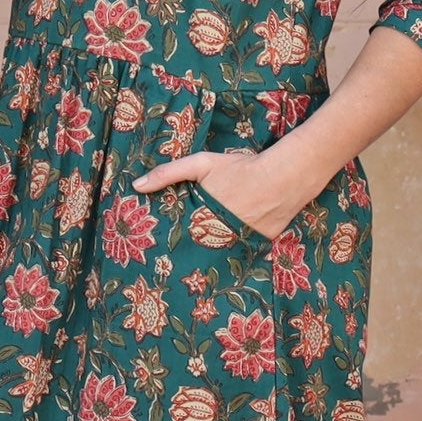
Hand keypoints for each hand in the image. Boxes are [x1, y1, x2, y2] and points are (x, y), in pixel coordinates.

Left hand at [131, 147, 304, 241]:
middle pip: (201, 247)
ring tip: (206, 254)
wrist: (285, 176)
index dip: (173, 242)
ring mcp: (241, 242)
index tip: (161, 248)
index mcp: (203, 219)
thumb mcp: (201, 164)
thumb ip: (168, 173)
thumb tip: (136, 186)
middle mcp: (220, 235)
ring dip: (215, 251)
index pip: (181, 238)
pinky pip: (244, 249)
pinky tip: (235, 246)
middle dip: (193, 249)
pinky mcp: (260, 245)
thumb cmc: (240, 168)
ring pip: (222, 251)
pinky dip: (239, 245)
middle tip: (181, 256)